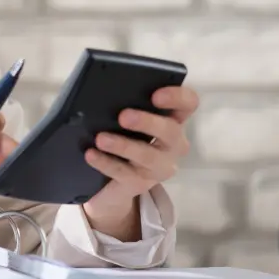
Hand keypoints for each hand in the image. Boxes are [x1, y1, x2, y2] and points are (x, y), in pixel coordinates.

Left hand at [83, 85, 199, 223]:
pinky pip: (124, 173)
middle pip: (171, 131)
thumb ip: (126, 107)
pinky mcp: (141, 183)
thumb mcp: (126, 122)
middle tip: (123, 116)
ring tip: (100, 139)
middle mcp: (173, 144)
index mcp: (172, 121)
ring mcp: (159, 167)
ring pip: (148, 156)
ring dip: (124, 145)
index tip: (155, 95)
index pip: (188, 104)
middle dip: (148, 122)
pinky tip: (91, 155)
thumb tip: (104, 95)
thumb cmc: (122, 139)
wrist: (109, 183)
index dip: (177, 97)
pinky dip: (106, 162)